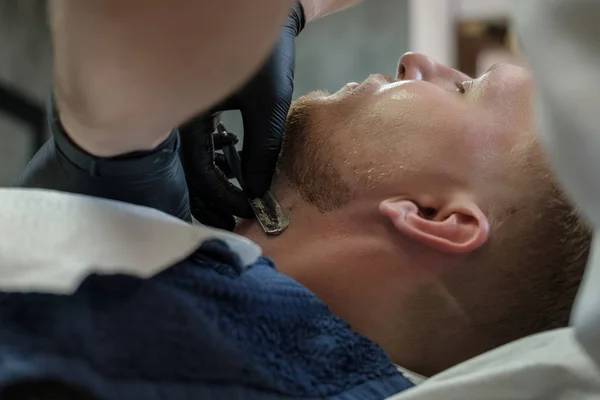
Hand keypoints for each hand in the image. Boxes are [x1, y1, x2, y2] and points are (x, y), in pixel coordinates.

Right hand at [179, 2, 304, 228]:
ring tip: (227, 208)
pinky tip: (224, 174)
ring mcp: (181, 112)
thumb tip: (256, 191)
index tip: (248, 210)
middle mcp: (177, 115)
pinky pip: (192, 145)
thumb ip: (262, 150)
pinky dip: (208, 165)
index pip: (200, 171)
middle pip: (184, 172)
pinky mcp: (190, 108)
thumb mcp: (267, 105)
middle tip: (229, 222)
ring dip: (206, 187)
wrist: (257, 15)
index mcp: (189, 114)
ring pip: (186, 161)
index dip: (224, 196)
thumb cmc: (263, 55)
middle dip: (207, 201)